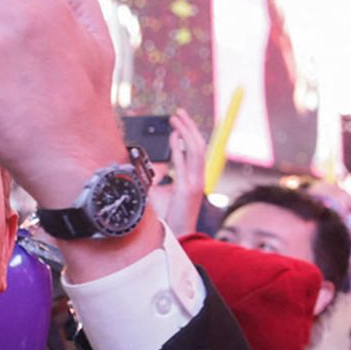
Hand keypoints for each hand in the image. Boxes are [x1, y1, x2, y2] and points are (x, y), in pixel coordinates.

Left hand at [159, 108, 207, 236]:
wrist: (177, 237)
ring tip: (176, 118)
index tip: (176, 123)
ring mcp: (196, 182)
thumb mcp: (160, 193)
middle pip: (198, 145)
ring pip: (196, 150)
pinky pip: (185, 162)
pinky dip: (179, 147)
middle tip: (178, 112)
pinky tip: (172, 136)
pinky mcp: (188, 188)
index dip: (188, 134)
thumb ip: (158, 179)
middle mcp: (199, 177)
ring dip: (186, 131)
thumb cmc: (168, 217)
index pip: (195, 150)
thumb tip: (152, 168)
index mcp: (195, 178)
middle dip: (189, 126)